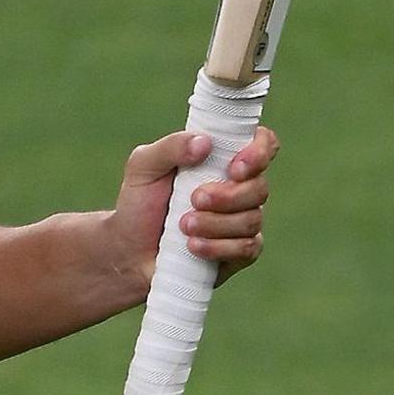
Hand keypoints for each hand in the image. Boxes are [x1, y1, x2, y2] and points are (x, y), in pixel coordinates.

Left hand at [110, 125, 278, 298]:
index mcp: (221, 159)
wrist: (130, 250)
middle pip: (259, 187)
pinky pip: (247, 249)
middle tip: (193, 200)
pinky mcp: (239, 252)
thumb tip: (205, 142)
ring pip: (252, 220)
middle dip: (227, 196)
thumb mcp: (143, 166)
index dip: (259, 153)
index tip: (234, 168)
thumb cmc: (139, 202)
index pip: (263, 144)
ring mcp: (242, 220)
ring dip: (215, 223)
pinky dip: (218, 247)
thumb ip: (171, 147)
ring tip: (183, 226)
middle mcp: (239, 188)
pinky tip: (192, 246)